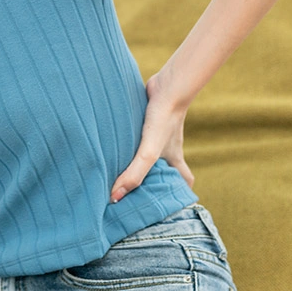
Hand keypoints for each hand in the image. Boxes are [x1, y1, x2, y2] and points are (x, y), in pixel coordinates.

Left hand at [109, 70, 195, 202]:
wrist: (166, 86)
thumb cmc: (163, 120)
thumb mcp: (149, 153)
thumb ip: (133, 174)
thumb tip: (114, 197)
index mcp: (174, 159)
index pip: (184, 181)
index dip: (179, 193)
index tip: (164, 204)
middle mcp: (166, 147)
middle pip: (163, 168)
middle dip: (151, 179)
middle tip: (131, 191)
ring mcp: (155, 133)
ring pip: (147, 151)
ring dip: (134, 160)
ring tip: (113, 171)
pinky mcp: (143, 120)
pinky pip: (135, 135)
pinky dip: (126, 141)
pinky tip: (108, 144)